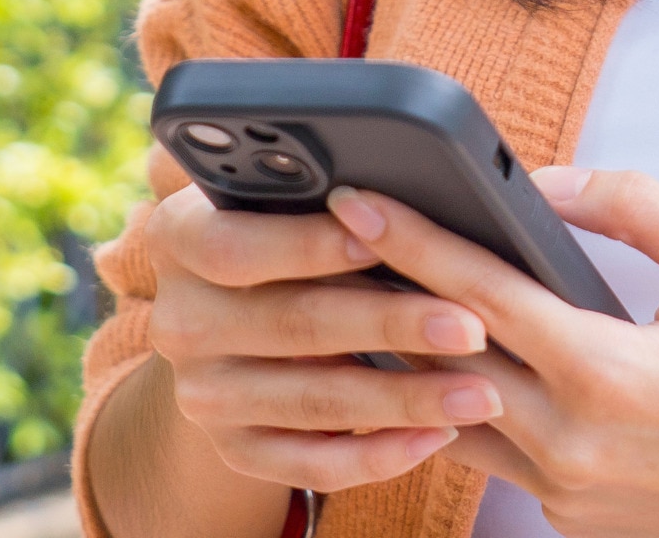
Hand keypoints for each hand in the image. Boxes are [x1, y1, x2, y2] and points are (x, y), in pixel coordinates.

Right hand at [135, 159, 511, 497]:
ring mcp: (203, 394)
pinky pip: (311, 466)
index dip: (308, 245)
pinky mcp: (233, 449)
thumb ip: (316, 194)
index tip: (383, 240)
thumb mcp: (273, 201)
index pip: (234, 246)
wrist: (230, 323)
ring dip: (405, 399)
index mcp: (179, 239)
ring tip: (479, 392)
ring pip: (314, 402)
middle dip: (392, 326)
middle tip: (471, 326)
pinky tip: (437, 435)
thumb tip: (398, 192)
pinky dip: (380, 454)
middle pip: (293, 325)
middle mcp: (180, 321)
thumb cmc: (282, 234)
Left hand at [327, 166, 658, 537]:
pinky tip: (434, 359)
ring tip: (360, 294)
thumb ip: (632, 206)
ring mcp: (560, 490)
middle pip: (439, 357)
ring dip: (406, 356)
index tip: (355, 198)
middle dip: (380, 292)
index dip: (410, 238)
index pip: (476, 293)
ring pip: (446, 416)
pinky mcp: (563, 516)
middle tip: (330, 238)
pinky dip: (455, 404)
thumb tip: (543, 182)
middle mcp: (569, 442)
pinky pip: (486, 451)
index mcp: (604, 374)